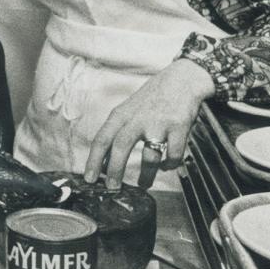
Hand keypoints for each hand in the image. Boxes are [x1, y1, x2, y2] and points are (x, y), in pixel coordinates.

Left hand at [82, 60, 214, 189]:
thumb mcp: (128, 110)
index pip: (102, 139)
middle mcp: (137, 119)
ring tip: (143, 184)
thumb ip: (118, 130)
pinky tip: (166, 166)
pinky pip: (173, 156)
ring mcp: (159, 124)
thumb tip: (105, 160)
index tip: (89, 178)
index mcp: (121, 115)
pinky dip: (169, 165)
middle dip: (114, 171)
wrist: (181, 80)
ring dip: (146, 176)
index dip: (94, 161)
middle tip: (112, 188)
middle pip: (120, 148)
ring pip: (149, 157)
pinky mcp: (179, 128)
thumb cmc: (151, 98)